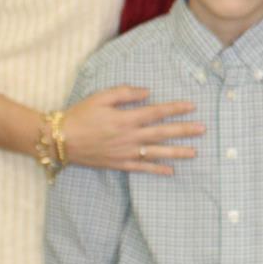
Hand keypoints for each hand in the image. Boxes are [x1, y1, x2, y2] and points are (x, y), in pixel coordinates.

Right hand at [60, 85, 202, 174]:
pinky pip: (142, 168)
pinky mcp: (119, 164)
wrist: (59, 140)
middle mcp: (129, 137)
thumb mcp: (100, 97)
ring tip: (195, 152)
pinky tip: (171, 171)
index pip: (157, 112)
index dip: (175, 109)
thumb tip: (148, 92)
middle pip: (162, 133)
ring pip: (156, 153)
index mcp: (126, 118)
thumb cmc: (79, 115)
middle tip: (203, 129)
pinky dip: (157, 170)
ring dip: (177, 152)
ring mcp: (125, 152)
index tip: (192, 107)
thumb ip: (125, 93)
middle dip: (184, 131)